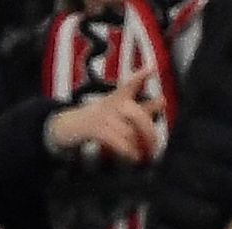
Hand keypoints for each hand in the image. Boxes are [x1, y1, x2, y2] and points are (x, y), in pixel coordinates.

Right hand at [45, 67, 162, 163]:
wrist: (68, 125)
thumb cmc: (102, 119)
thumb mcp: (122, 110)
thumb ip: (144, 108)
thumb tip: (163, 100)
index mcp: (118, 97)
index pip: (130, 84)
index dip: (141, 76)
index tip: (151, 68)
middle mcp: (111, 103)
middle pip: (137, 115)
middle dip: (149, 133)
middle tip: (156, 146)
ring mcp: (101, 115)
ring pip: (129, 132)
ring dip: (138, 146)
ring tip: (141, 154)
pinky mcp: (93, 128)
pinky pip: (117, 141)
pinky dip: (128, 151)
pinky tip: (134, 156)